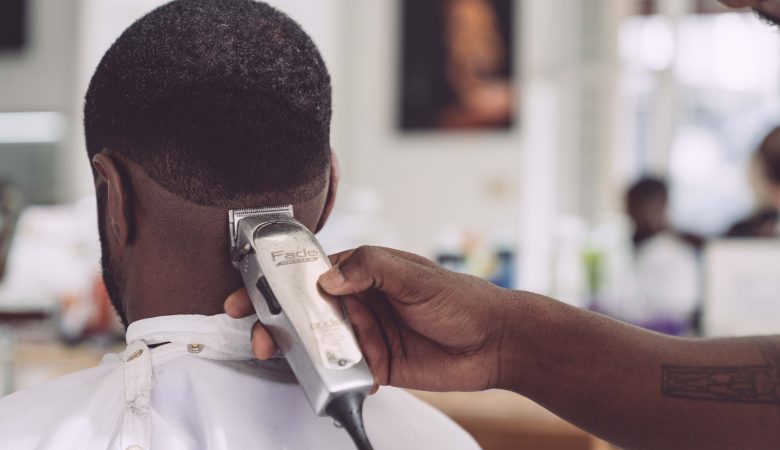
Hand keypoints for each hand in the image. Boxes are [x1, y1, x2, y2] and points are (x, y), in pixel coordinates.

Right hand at [225, 246, 512, 391]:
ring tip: (281, 354)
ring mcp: (365, 335)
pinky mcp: (375, 365)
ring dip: (298, 350)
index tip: (250, 288)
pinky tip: (323, 379)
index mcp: (363, 272)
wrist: (494, 342)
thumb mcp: (414, 274)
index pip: (311, 272)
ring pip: (319, 343)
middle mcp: (359, 303)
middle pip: (305, 310)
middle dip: (277, 319)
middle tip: (260, 331)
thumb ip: (370, 268)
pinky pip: (343, 372)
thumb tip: (328, 279)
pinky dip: (330, 377)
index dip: (277, 279)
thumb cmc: (460, 298)